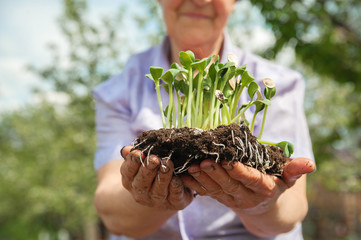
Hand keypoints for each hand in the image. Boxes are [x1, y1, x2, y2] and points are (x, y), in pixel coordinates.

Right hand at [120, 146, 192, 210]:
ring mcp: (158, 201)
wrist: (169, 191)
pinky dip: (175, 187)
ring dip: (163, 177)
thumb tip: (127, 149)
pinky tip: (177, 177)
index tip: (138, 152)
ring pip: (158, 191)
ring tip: (167, 163)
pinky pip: (175, 196)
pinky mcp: (175, 203)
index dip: (132, 162)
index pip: (127, 172)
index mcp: (130, 181)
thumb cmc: (152, 170)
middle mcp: (142, 193)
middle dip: (147, 170)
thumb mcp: (142, 162)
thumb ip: (134, 155)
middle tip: (154, 159)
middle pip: (141, 184)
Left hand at [181, 157, 314, 213]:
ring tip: (192, 166)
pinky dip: (195, 184)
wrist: (265, 207)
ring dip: (202, 178)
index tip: (230, 160)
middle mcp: (246, 195)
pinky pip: (207, 192)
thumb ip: (295, 170)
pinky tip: (184, 175)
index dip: (240, 171)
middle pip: (229, 184)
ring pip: (215, 189)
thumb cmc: (277, 184)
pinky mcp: (221, 197)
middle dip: (216, 172)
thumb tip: (310, 163)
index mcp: (263, 188)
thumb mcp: (287, 178)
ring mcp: (231, 198)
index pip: (251, 180)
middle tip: (205, 160)